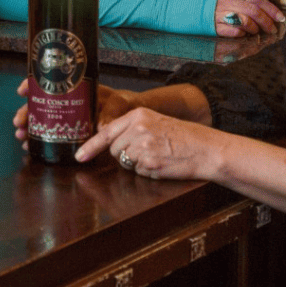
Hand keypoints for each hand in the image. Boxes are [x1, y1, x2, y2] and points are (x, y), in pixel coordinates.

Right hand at [13, 80, 138, 148]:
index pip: (49, 81)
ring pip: (41, 119)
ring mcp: (67, 115)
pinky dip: (38, 138)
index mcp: (75, 88)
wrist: (129, 114)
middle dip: (25, 112)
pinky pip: (50, 133)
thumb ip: (111, 114)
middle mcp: (67, 100)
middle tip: (18, 123)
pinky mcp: (69, 130)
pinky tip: (30, 146)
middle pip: (40, 103)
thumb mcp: (118, 104)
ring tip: (21, 138)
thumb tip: (101, 126)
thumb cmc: (123, 103)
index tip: (22, 91)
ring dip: (28, 127)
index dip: (33, 84)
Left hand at [75, 106, 218, 179]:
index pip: (106, 132)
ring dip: (136, 164)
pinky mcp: (149, 163)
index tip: (79, 157)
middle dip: (125, 155)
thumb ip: (133, 128)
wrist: (206, 148)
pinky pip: (138, 172)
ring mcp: (143, 146)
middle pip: (114, 150)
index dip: (90, 147)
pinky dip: (147, 171)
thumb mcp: (156, 122)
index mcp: (138, 114)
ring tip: (157, 155)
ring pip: (125, 162)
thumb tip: (111, 143)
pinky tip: (162, 164)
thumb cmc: (184, 136)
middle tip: (147, 151)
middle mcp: (137, 128)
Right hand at [215, 0, 284, 36]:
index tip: (280, 17)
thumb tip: (263, 8)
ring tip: (256, 31)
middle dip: (266, 21)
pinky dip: (242, 34)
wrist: (187, 7)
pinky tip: (242, 34)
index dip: (270, 8)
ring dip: (254, 29)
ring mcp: (220, 14)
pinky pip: (234, 32)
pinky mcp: (215, 26)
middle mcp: (227, 1)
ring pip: (245, 21)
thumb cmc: (211, 1)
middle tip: (272, 29)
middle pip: (253, 11)